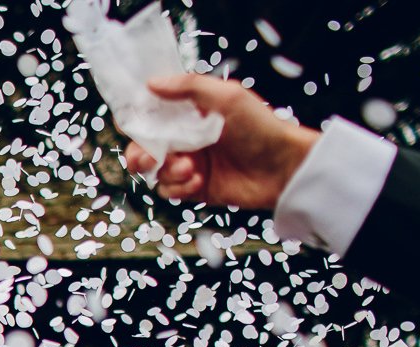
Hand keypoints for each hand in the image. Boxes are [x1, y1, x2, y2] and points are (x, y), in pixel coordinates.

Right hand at [124, 74, 320, 210]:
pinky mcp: (195, 188)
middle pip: (143, 148)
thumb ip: (189, 87)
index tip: (136, 127)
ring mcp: (189, 164)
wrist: (283, 167)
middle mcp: (185, 139)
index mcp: (190, 115)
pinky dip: (179, 187)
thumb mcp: (227, 97)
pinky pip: (170, 191)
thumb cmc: (260, 127)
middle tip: (150, 158)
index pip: (151, 117)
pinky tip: (199, 181)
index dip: (138, 122)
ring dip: (166, 171)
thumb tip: (152, 82)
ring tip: (190, 169)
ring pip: (155, 172)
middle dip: (140, 154)